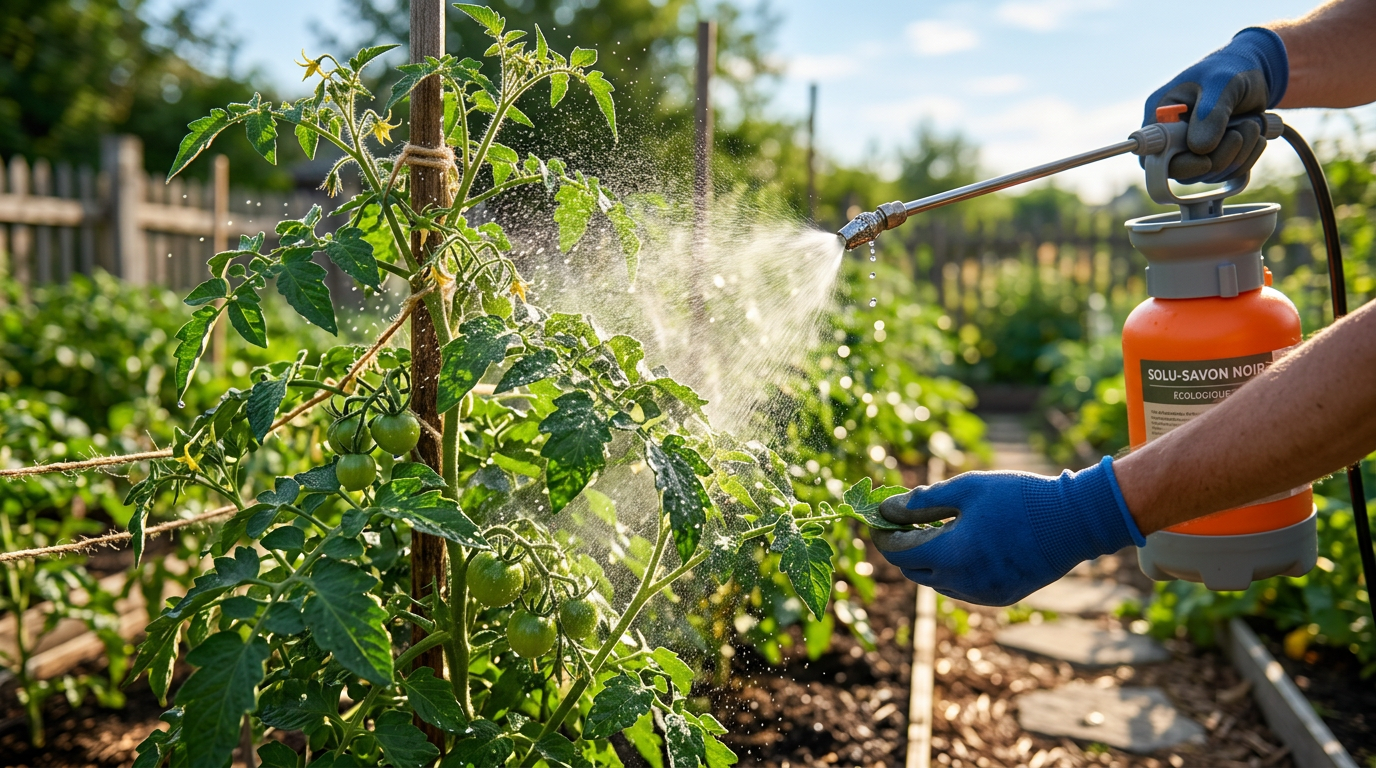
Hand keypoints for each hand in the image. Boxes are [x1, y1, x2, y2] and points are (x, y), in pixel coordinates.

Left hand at [871, 457, 1144, 605]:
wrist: (1074, 521)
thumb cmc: (1019, 498)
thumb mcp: (966, 490)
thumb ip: (922, 502)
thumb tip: (887, 509)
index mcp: (951, 555)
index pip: (897, 552)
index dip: (882, 534)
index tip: (878, 516)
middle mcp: (963, 582)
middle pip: (913, 570)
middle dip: (902, 546)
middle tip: (903, 519)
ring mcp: (982, 595)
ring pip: (936, 582)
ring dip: (927, 558)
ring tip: (934, 527)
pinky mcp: (999, 597)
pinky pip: (960, 587)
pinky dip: (951, 568)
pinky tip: (961, 543)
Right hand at [1144, 27, 1287, 182]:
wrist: (1253, 72)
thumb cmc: (1230, 69)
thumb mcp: (1221, 82)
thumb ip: (1211, 113)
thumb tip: (1201, 149)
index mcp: (1159, 117)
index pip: (1152, 155)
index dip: (1175, 165)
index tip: (1205, 161)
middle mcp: (1170, 139)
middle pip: (1184, 172)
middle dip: (1218, 158)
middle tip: (1240, 133)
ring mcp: (1191, 151)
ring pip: (1209, 175)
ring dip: (1238, 155)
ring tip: (1253, 125)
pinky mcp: (1212, 157)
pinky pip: (1226, 174)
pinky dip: (1246, 159)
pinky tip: (1256, 136)